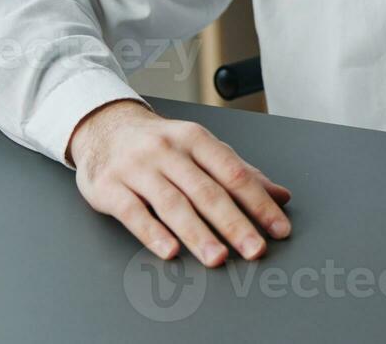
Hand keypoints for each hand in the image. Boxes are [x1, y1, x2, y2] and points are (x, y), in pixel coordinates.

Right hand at [68, 99, 291, 266]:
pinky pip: (133, 212)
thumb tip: (282, 196)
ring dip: (198, 234)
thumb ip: (240, 173)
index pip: (234, 174)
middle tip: (254, 249)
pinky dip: (152, 233)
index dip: (259, 203)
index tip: (278, 229)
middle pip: (207, 191)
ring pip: (173, 204)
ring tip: (218, 257)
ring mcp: (137, 168)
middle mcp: (168, 151)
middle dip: (234, 223)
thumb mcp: (201, 149)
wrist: (103, 127)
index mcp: (196, 139)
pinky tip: (170, 251)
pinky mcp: (109, 187)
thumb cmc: (160, 144)